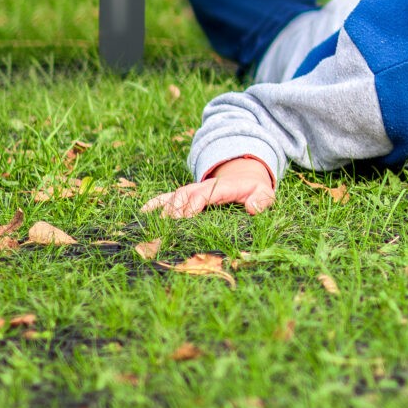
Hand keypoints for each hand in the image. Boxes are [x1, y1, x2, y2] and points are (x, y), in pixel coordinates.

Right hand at [144, 157, 276, 217]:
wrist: (245, 177)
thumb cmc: (255, 189)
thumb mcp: (265, 193)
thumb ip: (262, 200)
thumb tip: (253, 208)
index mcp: (221, 188)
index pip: (203, 194)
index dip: (192, 205)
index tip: (185, 219)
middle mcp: (203, 187)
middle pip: (183, 196)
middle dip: (173, 212)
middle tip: (166, 231)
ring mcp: (193, 191)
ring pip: (174, 197)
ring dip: (163, 211)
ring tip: (154, 229)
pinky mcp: (186, 196)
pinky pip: (167, 197)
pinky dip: (155, 203)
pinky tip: (142, 213)